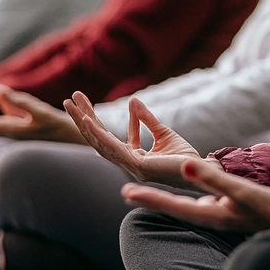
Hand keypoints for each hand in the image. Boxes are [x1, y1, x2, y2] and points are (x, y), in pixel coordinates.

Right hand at [0, 83, 84, 142]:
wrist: (89, 139)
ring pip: (2, 124)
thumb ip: (15, 105)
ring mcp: (34, 127)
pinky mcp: (51, 120)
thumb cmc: (61, 130)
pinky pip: (33, 110)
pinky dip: (17, 102)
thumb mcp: (35, 115)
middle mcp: (21, 132)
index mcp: (15, 130)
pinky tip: (1, 90)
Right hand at [63, 92, 202, 185]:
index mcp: (131, 156)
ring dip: (84, 122)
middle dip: (83, 118)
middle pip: (98, 138)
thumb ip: (146, 119)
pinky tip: (87, 120)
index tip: (86, 100)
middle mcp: (126, 162)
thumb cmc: (183, 157)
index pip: (107, 136)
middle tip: (69, 99)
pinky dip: (98, 133)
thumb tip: (132, 100)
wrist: (200, 171)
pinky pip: (113, 148)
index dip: (96, 118)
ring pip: (99, 142)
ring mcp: (130, 165)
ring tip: (70, 103)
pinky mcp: (139, 165)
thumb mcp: (163, 132)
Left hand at [122, 157, 269, 232]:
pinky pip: (200, 203)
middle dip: (151, 199)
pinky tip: (187, 194)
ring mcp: (218, 216)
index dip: (148, 198)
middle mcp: (210, 217)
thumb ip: (212, 178)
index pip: (172, 205)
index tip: (125, 192)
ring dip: (166, 199)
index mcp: (209, 214)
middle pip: (173, 208)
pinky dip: (187, 197)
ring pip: (185, 207)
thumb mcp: (241, 190)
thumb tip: (184, 166)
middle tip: (127, 192)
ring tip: (149, 192)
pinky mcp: (227, 212)